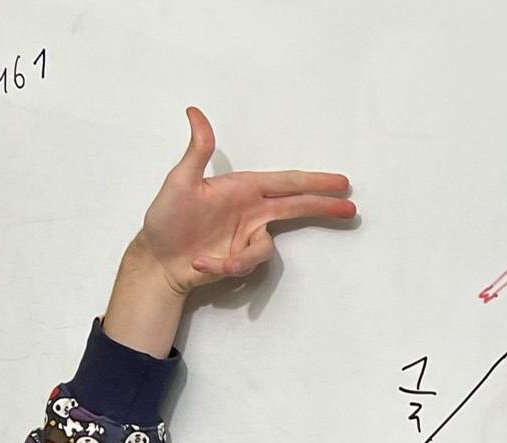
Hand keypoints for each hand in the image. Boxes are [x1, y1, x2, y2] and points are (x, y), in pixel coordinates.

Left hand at [101, 108, 354, 356]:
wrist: (157, 259)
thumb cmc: (165, 218)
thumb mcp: (179, 182)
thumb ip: (197, 151)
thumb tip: (195, 113)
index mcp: (242, 188)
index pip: (285, 183)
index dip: (314, 182)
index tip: (340, 182)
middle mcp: (250, 210)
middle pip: (295, 208)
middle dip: (322, 207)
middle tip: (349, 208)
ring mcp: (246, 236)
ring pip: (265, 247)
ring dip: (242, 258)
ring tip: (211, 262)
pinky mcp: (239, 259)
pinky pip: (245, 263)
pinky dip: (222, 266)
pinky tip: (200, 264)